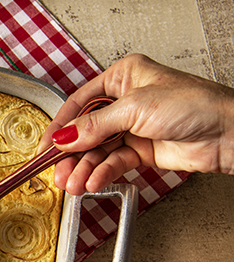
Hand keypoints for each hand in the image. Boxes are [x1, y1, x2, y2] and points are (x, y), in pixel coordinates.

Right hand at [39, 54, 233, 194]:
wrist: (230, 133)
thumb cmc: (197, 104)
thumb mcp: (136, 109)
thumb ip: (95, 126)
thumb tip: (64, 137)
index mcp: (122, 78)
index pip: (79, 103)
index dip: (60, 126)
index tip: (45, 146)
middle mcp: (125, 102)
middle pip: (85, 130)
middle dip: (71, 154)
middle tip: (58, 171)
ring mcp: (133, 127)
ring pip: (97, 151)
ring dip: (84, 168)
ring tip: (73, 183)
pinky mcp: (142, 150)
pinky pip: (113, 163)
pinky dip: (101, 174)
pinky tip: (92, 182)